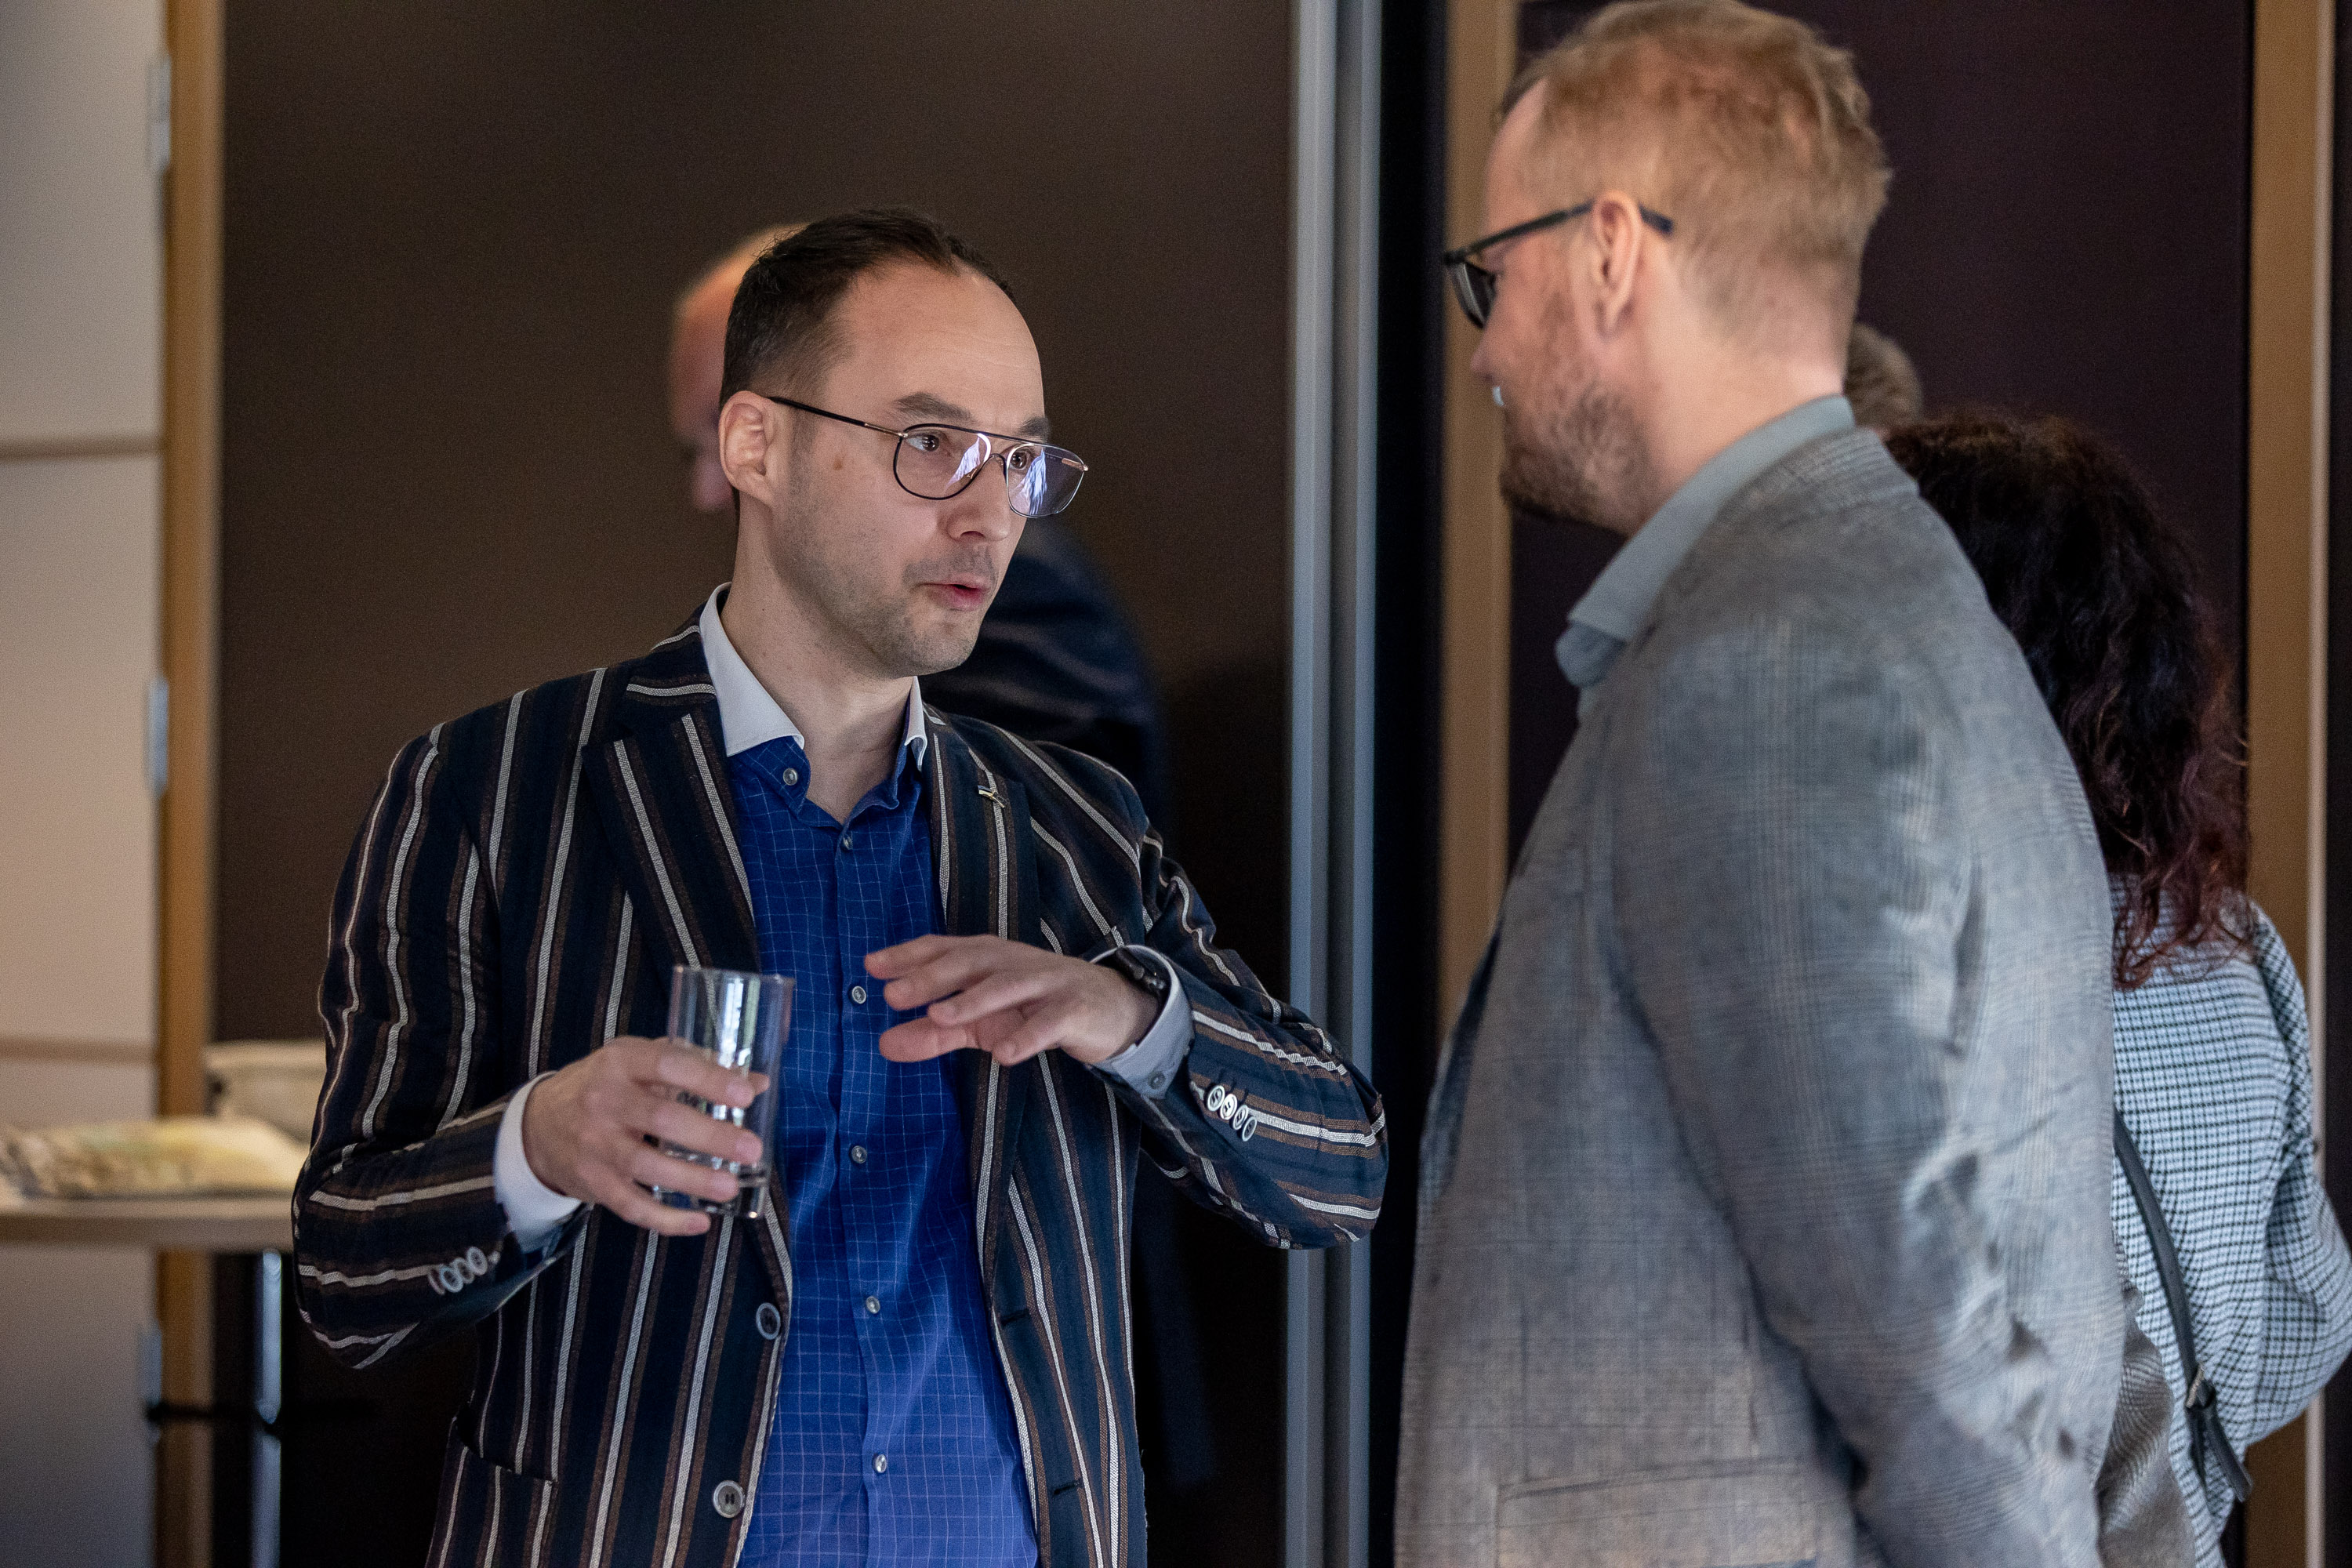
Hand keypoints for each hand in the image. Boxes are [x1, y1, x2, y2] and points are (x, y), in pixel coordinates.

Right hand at [520, 1036, 766, 1236]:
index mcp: (620, 1062)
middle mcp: (604, 1101)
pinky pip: (631, 1206)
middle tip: (751, 1149)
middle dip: (711, 1136)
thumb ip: (697, 1067)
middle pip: (662, 1120)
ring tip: (730, 1187)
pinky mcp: (592, 1182)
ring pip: (647, 1167)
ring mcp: (595, 1144)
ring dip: (693, 1179)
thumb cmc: (607, 1086)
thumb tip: (758, 1083)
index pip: (667, 1063)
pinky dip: (665, 1219)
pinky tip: (698, 1222)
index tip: (745, 1095)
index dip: (707, 1079)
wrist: (540, 1124)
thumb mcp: (641, 1062)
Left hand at [867, 935, 1158, 1067]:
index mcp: (989, 959)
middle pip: (971, 963)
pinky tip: (1005, 1053)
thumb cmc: (1035, 1008)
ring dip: (973, 1000)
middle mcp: (1014, 963)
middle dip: (932, 976)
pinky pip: (1051, 1021)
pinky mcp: (1075, 1010)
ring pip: (1008, 985)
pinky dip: (1028, 1035)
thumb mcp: (982, 1022)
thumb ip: (936, 1032)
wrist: (1109, 1008)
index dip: (909, 955)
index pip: (945, 949)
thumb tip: (884, 1045)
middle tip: (894, 994)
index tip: (871, 965)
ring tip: (941, 1016)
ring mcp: (1047, 983)